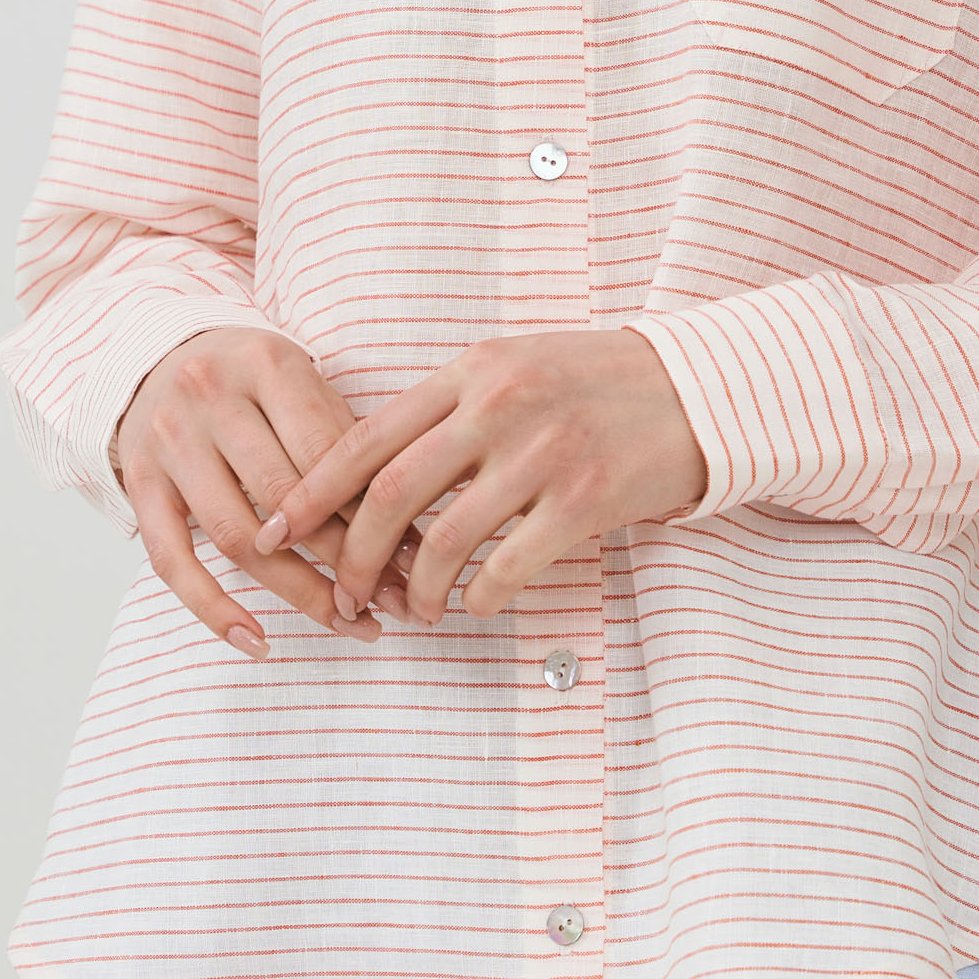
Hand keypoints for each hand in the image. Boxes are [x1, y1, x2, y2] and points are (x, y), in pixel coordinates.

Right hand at [115, 326, 409, 655]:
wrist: (156, 358)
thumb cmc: (253, 381)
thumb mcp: (303, 384)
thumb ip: (350, 446)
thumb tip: (414, 535)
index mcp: (266, 362)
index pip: (326, 451)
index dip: (371, 511)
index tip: (413, 559)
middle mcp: (209, 396)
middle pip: (284, 497)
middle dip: (346, 558)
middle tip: (393, 600)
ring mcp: (168, 442)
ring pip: (236, 535)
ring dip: (299, 591)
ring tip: (349, 622)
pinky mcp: (138, 484)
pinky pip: (171, 560)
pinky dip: (213, 609)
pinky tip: (258, 642)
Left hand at [264, 327, 707, 625]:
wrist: (701, 388)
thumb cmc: (599, 383)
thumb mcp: (516, 367)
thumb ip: (451, 406)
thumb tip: (376, 467)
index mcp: (472, 371)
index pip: (367, 435)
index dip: (312, 491)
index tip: (277, 530)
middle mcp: (500, 406)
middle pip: (391, 494)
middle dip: (352, 555)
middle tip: (342, 593)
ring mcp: (544, 453)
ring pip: (444, 539)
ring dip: (416, 589)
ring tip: (415, 611)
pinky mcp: (586, 499)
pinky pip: (508, 566)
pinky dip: (479, 595)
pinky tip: (477, 603)